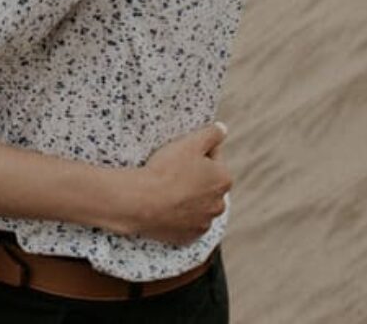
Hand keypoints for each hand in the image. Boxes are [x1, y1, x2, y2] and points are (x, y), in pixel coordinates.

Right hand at [123, 122, 231, 245]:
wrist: (142, 201)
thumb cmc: (167, 169)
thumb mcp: (190, 142)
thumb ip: (212, 133)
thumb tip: (222, 129)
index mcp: (224, 180)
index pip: (214, 160)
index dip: (196, 154)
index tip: (179, 156)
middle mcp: (219, 204)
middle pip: (207, 185)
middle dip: (195, 179)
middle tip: (172, 173)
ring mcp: (203, 223)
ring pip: (197, 206)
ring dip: (188, 199)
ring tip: (167, 191)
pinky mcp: (188, 237)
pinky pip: (186, 224)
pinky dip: (178, 217)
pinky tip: (166, 207)